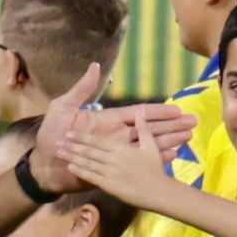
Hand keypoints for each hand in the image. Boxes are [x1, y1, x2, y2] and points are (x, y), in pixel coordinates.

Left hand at [30, 63, 196, 191]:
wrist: (43, 164)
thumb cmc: (51, 135)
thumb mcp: (63, 108)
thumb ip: (81, 90)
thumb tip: (96, 66)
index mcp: (107, 121)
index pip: (138, 114)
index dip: (158, 112)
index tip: (178, 109)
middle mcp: (116, 136)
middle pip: (150, 130)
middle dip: (172, 126)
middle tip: (193, 123)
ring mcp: (116, 153)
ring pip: (149, 146)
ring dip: (170, 142)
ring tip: (189, 138)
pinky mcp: (114, 169)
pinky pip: (139, 164)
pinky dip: (155, 160)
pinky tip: (173, 156)